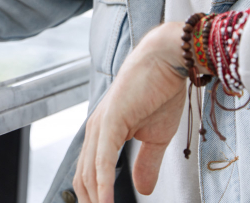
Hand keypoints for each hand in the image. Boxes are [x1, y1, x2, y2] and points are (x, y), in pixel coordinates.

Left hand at [73, 22, 188, 202]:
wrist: (166, 60)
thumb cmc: (161, 91)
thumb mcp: (157, 138)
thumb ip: (146, 164)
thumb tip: (143, 190)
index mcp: (102, 133)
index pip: (88, 174)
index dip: (94, 198)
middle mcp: (95, 130)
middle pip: (83, 179)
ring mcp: (100, 126)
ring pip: (89, 173)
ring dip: (96, 200)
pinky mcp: (109, 122)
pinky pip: (102, 160)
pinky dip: (103, 184)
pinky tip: (106, 202)